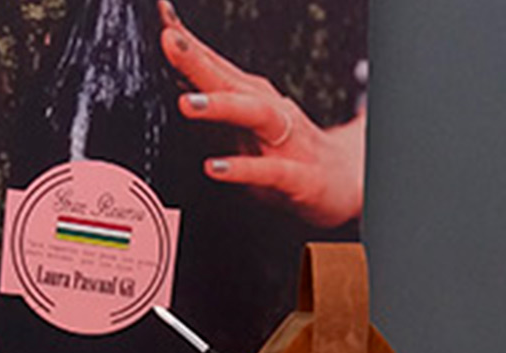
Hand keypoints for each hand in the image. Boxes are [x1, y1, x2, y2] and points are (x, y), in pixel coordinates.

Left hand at [158, 0, 365, 228]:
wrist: (344, 182)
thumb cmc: (288, 151)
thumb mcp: (245, 126)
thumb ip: (213, 104)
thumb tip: (173, 80)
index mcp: (252, 96)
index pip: (215, 63)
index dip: (188, 40)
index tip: (161, 13)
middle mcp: (269, 111)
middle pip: (230, 80)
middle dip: (198, 61)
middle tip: (169, 42)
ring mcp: (286, 142)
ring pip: (255, 115)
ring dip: (221, 107)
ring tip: (186, 104)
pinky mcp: (298, 177)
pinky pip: (269, 171)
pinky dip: (242, 169)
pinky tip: (215, 167)